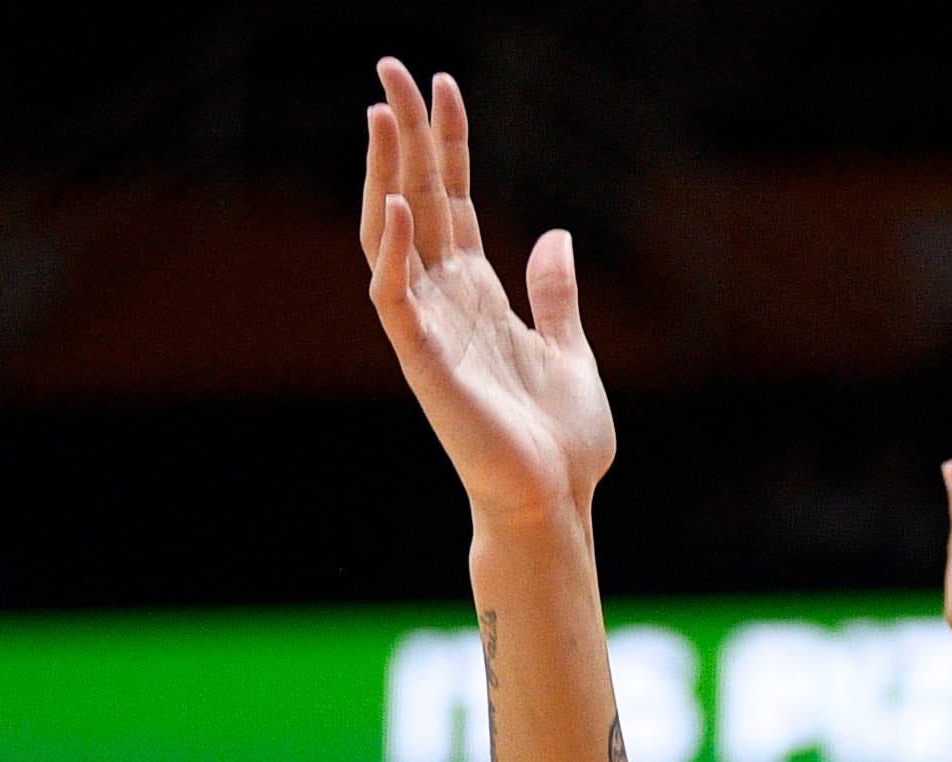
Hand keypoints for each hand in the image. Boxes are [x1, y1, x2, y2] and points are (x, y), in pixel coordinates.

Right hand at [358, 60, 611, 529]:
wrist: (557, 503)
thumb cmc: (561, 442)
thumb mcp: (571, 351)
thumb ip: (555, 294)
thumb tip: (553, 237)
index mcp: (479, 293)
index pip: (451, 199)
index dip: (445, 143)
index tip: (442, 86)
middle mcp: (445, 300)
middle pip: (413, 198)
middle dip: (402, 135)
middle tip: (389, 69)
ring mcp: (430, 328)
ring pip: (391, 234)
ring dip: (383, 174)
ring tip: (380, 113)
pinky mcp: (425, 364)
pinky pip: (395, 299)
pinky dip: (394, 254)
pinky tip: (398, 207)